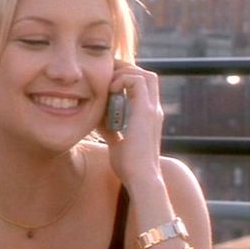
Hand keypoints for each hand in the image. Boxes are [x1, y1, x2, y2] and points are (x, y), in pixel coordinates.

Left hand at [97, 60, 163, 189]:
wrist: (140, 178)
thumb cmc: (129, 166)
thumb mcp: (116, 140)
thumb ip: (110, 127)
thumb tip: (95, 118)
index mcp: (149, 115)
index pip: (143, 86)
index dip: (126, 78)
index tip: (106, 82)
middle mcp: (154, 109)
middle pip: (147, 75)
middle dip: (126, 70)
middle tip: (105, 75)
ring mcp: (152, 109)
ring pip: (145, 75)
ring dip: (125, 73)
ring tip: (108, 83)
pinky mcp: (146, 111)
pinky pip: (137, 81)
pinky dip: (122, 80)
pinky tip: (109, 91)